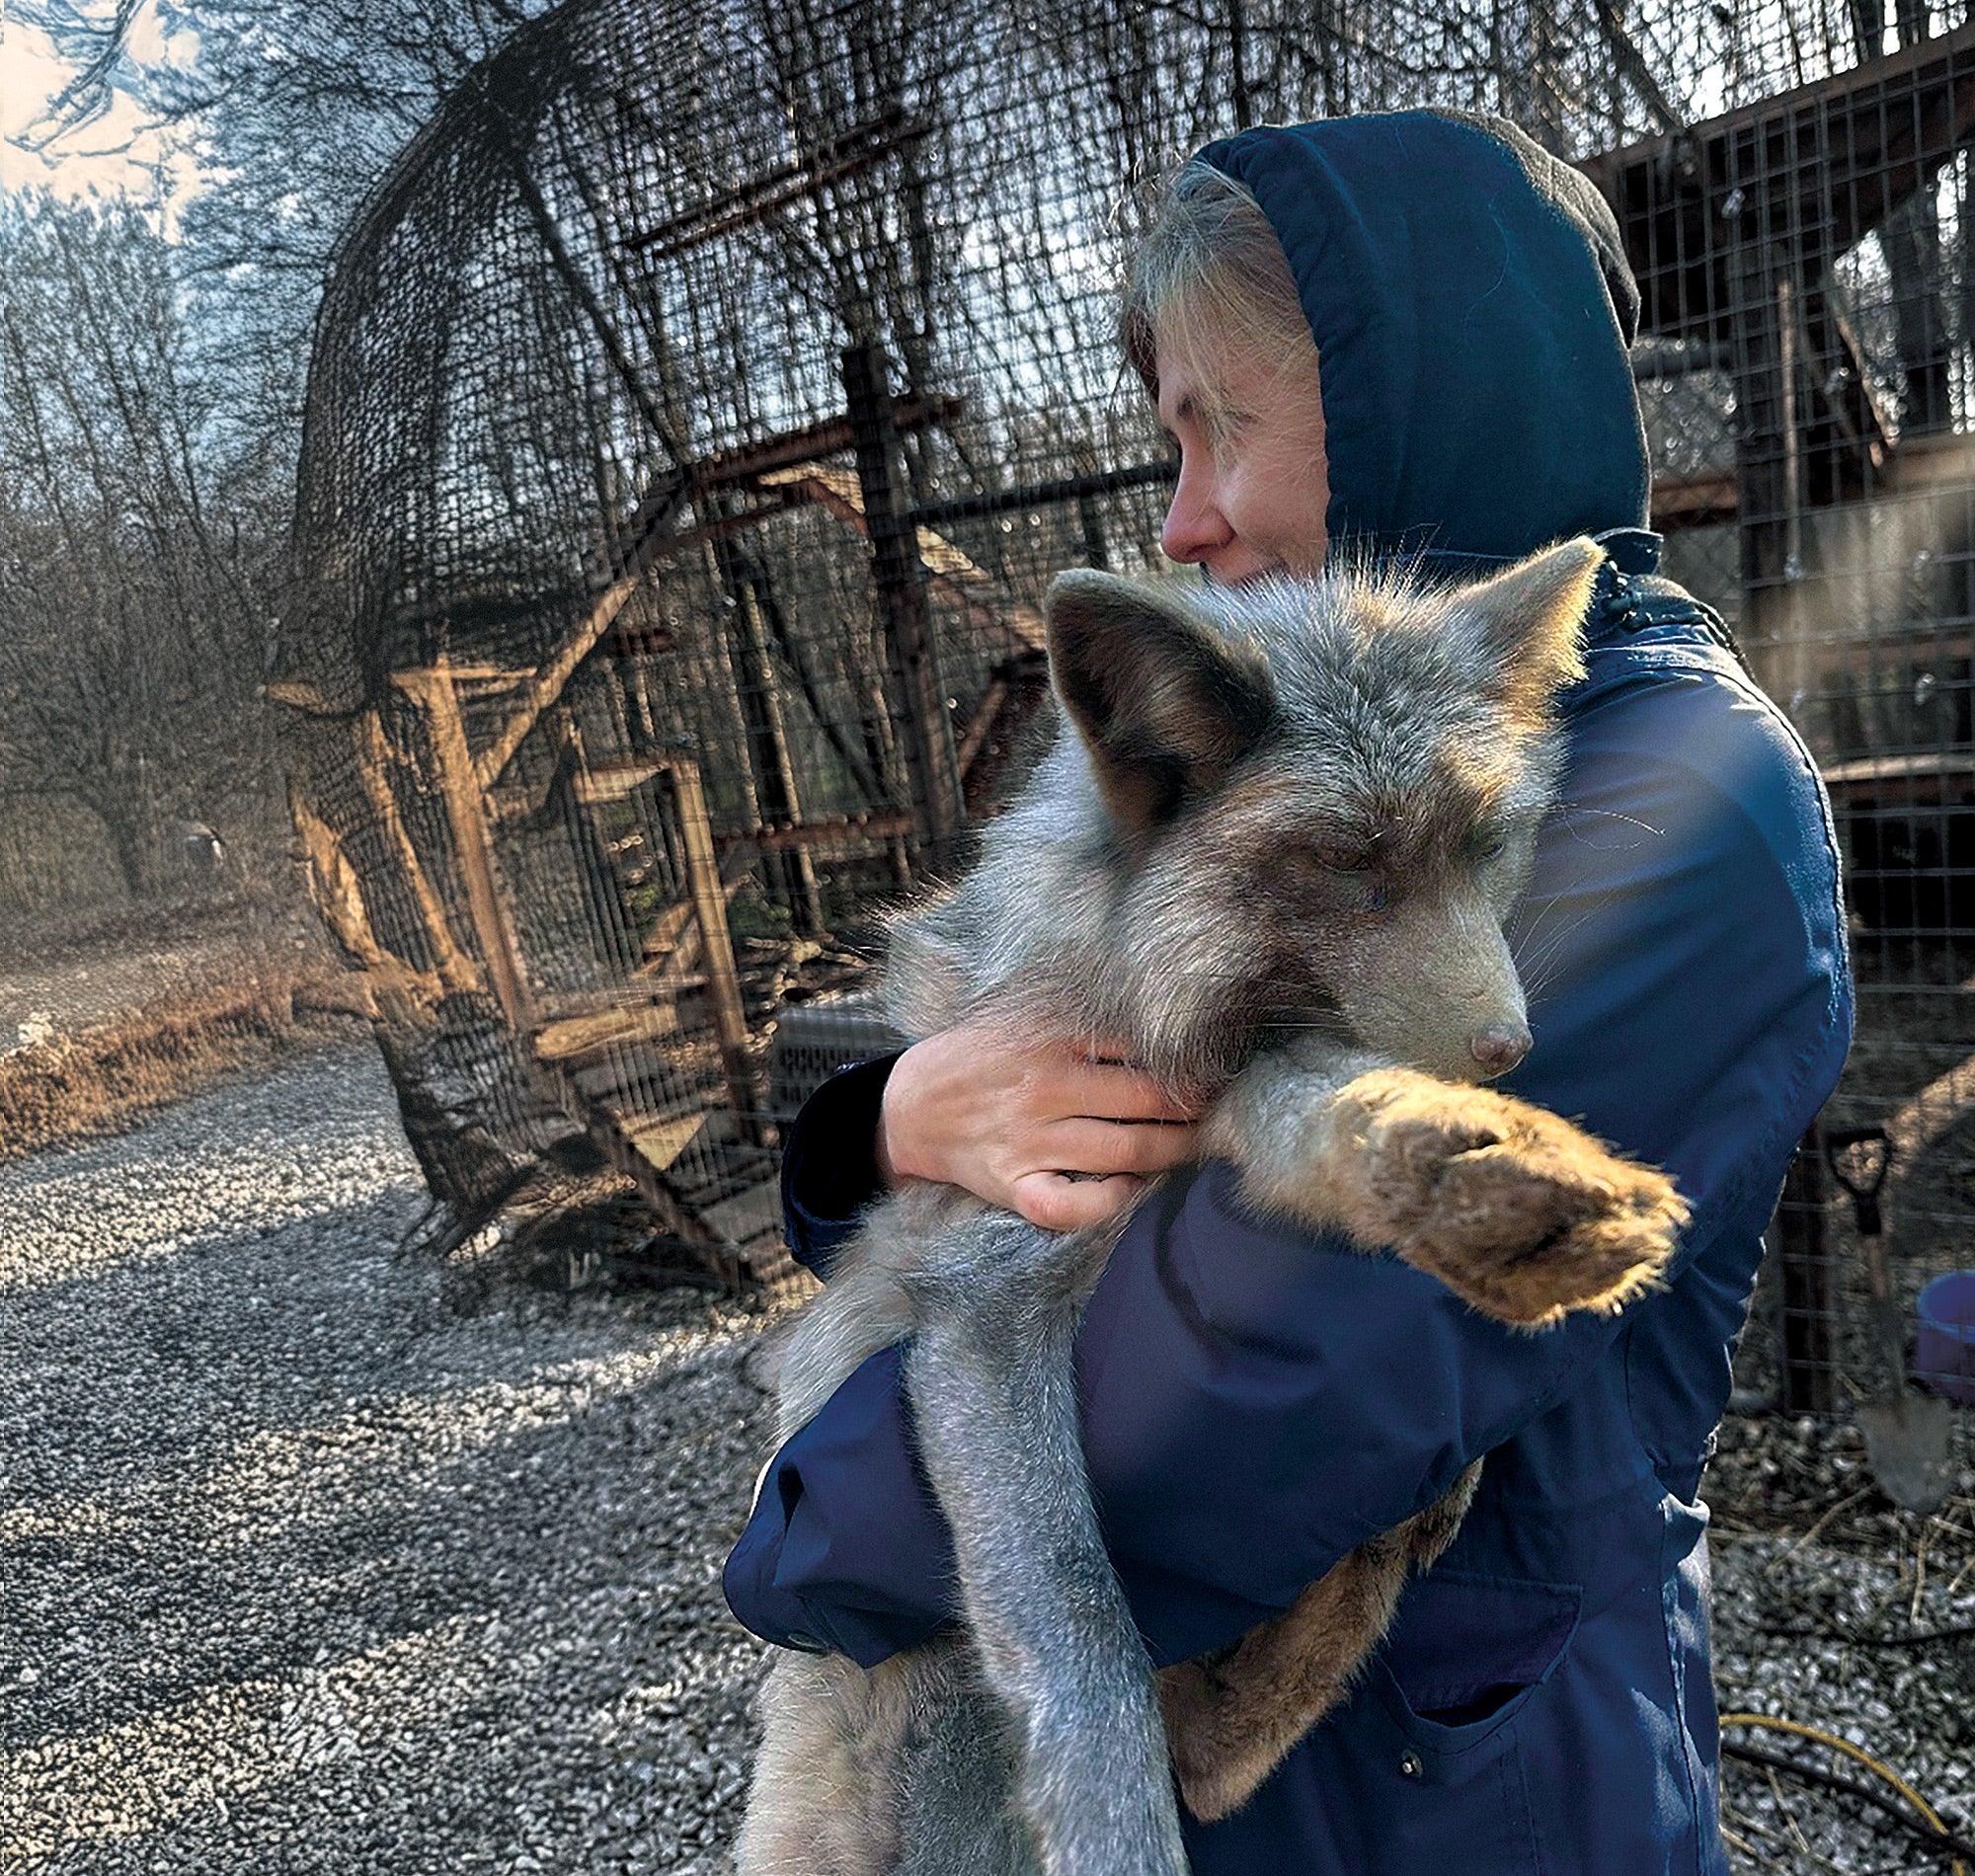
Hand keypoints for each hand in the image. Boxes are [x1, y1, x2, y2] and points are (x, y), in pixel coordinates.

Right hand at [877, 1021, 1202, 1229]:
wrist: (909, 1108)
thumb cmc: (976, 1057)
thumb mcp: (1020, 1016)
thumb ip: (1078, 1012)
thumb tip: (1151, 1011)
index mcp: (1049, 1039)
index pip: (1138, 1047)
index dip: (1186, 1060)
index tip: (1213, 1067)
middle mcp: (1043, 1088)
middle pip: (1145, 1099)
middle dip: (1194, 1107)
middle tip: (1219, 1110)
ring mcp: (1029, 1141)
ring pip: (1126, 1151)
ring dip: (1174, 1151)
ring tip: (1199, 1145)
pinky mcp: (1014, 1185)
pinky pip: (1073, 1206)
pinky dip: (1111, 1202)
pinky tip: (1131, 1188)